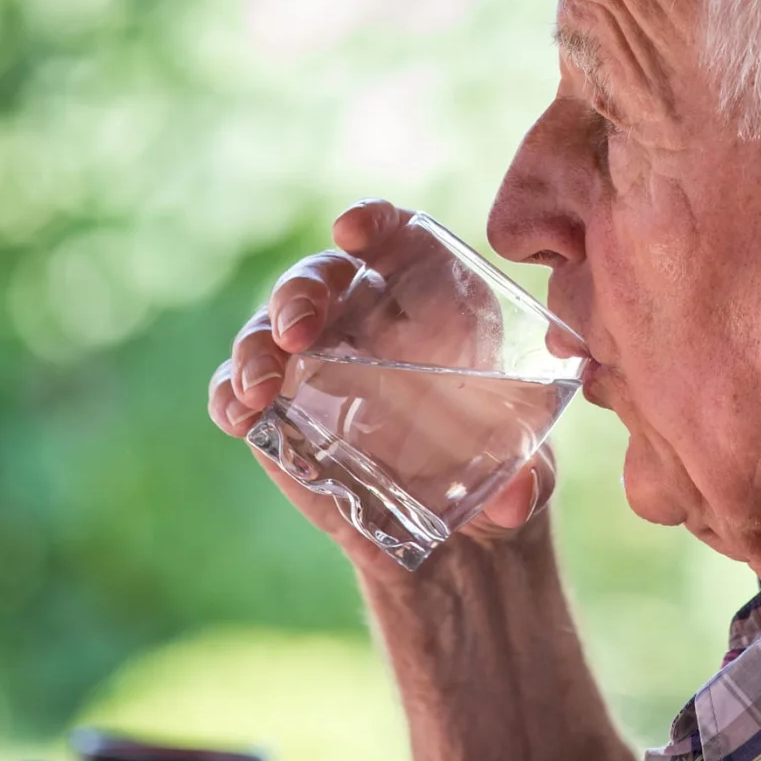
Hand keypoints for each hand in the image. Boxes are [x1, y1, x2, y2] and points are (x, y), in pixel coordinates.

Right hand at [208, 199, 556, 574]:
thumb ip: (529, 480)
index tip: (355, 232)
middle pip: (321, 277)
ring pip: (268, 329)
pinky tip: (237, 413)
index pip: (395, 235)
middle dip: (300, 293)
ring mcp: (315, 365)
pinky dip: (229, 395)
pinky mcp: (280, 415)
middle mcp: (366, 319)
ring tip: (258, 386)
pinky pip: (240, 390)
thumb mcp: (531, 475)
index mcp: (432, 301)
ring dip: (256, 347)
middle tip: (296, 331)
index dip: (373, 222)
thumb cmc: (502, 473)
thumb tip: (516, 500)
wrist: (458, 538)